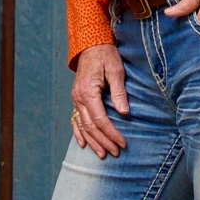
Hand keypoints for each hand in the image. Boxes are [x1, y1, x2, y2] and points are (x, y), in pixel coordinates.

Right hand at [72, 43, 128, 157]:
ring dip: (92, 141)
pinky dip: (78, 133)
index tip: (122, 143)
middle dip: (103, 141)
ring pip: (82, 126)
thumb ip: (119, 92)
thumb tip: (124, 113)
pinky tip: (83, 144)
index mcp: (88, 92)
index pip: (100, 119)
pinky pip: (75, 120)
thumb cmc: (106, 56)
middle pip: (90, 126)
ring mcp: (76, 99)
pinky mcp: (77, 99)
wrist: (91, 45)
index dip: (111, 133)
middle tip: (116, 153)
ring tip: (103, 154)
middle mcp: (78, 98)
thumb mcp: (116, 71)